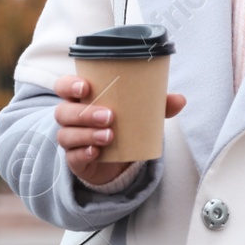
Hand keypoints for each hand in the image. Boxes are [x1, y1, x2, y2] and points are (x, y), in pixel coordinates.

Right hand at [53, 74, 185, 185]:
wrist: (119, 157)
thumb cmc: (124, 124)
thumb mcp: (141, 113)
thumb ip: (158, 105)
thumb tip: (181, 100)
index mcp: (82, 98)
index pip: (64, 86)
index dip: (69, 85)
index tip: (85, 87)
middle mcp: (71, 117)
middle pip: (64, 111)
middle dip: (85, 113)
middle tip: (109, 116)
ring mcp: (71, 138)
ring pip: (67, 134)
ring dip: (87, 134)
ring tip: (110, 135)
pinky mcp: (75, 159)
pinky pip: (72, 156)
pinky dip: (84, 153)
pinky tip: (96, 152)